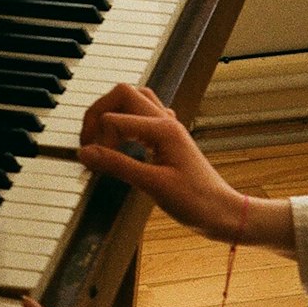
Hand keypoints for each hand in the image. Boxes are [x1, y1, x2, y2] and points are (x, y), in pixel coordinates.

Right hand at [78, 84, 245, 240]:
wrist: (222, 212)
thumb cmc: (196, 201)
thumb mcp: (152, 184)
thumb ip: (117, 165)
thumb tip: (85, 153)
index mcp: (163, 128)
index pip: (115, 120)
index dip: (98, 141)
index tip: (92, 163)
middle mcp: (166, 121)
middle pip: (122, 93)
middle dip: (98, 113)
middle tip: (87, 141)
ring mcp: (168, 127)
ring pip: (133, 99)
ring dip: (112, 113)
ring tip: (100, 139)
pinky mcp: (168, 138)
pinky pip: (142, 115)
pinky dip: (124, 123)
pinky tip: (120, 144)